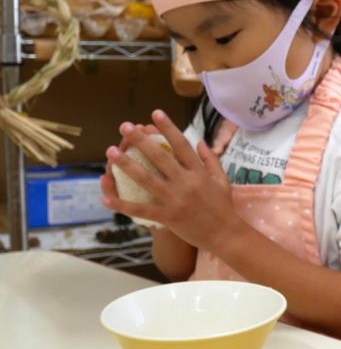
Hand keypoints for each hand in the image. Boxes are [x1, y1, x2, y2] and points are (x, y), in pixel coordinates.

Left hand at [100, 110, 237, 252]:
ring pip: (147, 179)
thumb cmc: (223, 206)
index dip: (168, 128)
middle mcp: (186, 182)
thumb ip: (211, 159)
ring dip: (127, 165)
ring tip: (111, 152)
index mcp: (199, 172)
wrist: (225, 234)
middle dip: (141, 140)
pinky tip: (107, 198)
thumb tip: (199, 142)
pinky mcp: (168, 217)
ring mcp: (176, 200)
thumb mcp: (222, 179)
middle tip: (125, 126)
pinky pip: (142, 210)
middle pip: (159, 157)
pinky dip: (123, 205)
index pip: (181, 145)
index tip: (155, 113)